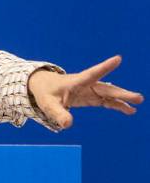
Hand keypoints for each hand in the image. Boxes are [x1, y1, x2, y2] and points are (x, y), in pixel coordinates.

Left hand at [28, 55, 142, 128]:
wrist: (43, 87)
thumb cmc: (45, 93)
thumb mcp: (48, 104)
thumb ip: (57, 113)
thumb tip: (67, 124)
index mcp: (75, 82)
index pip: (91, 74)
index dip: (104, 67)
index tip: (118, 58)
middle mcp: (85, 85)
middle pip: (106, 88)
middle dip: (122, 93)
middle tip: (139, 98)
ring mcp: (89, 91)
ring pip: (109, 93)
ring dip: (123, 98)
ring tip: (137, 104)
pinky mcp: (90, 97)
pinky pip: (107, 101)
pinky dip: (117, 105)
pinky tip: (129, 110)